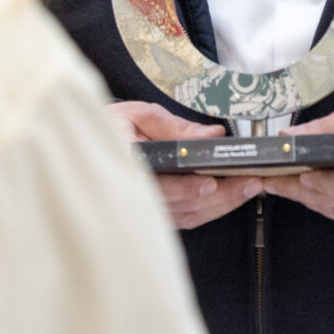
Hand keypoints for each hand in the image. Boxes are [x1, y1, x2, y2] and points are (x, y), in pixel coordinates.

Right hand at [108, 101, 263, 229]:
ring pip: (188, 215)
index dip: (183, 189)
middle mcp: (132, 192)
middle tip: (251, 181)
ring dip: (222, 204)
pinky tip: (231, 196)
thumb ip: (175, 127)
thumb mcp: (138, 115)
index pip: (156, 185)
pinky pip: (186, 219)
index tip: (209, 183)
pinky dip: (211, 209)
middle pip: (182, 204)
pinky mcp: (153, 215)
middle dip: (221, 195)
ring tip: (249, 186)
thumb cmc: (107, 127)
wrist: (83, 148)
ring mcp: (143, 209)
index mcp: (124, 165)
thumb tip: (213, 135)